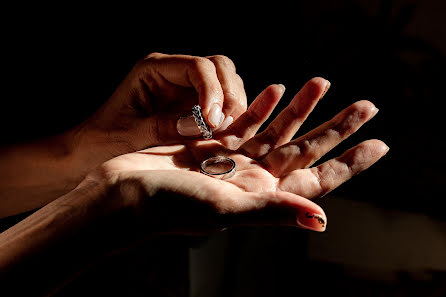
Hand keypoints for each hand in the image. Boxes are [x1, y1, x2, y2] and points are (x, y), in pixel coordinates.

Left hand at [74, 52, 246, 158]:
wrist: (97, 150)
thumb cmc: (105, 139)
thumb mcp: (129, 134)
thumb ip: (164, 127)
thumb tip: (200, 124)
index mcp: (155, 69)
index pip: (197, 67)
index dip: (212, 91)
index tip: (213, 121)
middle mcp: (175, 74)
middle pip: (219, 67)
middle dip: (229, 95)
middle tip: (225, 126)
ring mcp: (188, 89)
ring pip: (227, 83)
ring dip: (233, 107)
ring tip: (225, 134)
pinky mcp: (196, 106)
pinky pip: (223, 104)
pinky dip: (230, 118)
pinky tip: (224, 136)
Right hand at [86, 78, 387, 233]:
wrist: (125, 193)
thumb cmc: (170, 206)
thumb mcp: (225, 209)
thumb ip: (274, 212)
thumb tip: (321, 221)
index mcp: (263, 199)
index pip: (318, 180)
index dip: (350, 163)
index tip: (380, 145)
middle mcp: (254, 180)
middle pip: (306, 150)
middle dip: (337, 128)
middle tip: (368, 105)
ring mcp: (235, 161)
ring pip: (279, 130)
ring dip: (302, 108)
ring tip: (323, 81)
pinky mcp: (214, 144)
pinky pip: (246, 121)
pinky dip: (261, 104)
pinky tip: (276, 87)